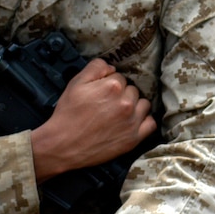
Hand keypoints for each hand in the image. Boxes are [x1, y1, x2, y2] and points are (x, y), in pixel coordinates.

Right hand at [30, 59, 155, 181]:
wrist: (63, 145)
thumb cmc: (68, 114)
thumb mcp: (75, 83)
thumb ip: (95, 68)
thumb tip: (112, 68)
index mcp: (113, 86)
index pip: (120, 77)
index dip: (110, 84)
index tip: (102, 93)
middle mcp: (126, 103)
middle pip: (133, 90)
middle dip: (123, 94)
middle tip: (108, 104)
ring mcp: (131, 121)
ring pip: (144, 104)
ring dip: (135, 106)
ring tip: (120, 113)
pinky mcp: (133, 138)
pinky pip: (150, 124)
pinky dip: (144, 121)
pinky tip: (133, 121)